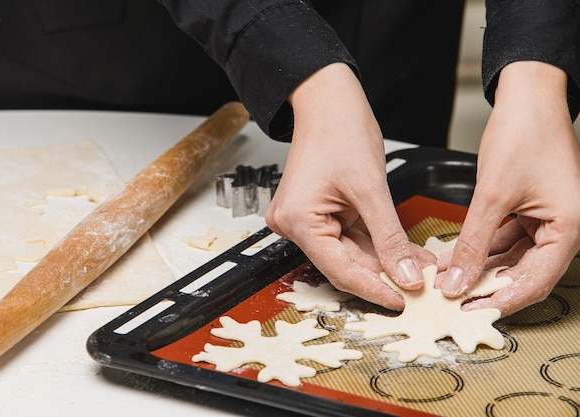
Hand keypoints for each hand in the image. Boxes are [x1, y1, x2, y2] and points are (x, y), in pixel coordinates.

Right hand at [265, 63, 435, 310]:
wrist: (329, 102)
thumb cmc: (339, 130)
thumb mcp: (370, 189)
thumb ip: (389, 238)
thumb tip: (406, 275)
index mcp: (297, 220)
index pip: (339, 270)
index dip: (374, 289)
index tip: (402, 302)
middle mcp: (295, 225)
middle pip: (344, 263)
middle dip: (384, 274)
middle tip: (419, 285)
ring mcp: (306, 220)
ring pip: (351, 252)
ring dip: (386, 260)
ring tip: (419, 268)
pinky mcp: (320, 214)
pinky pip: (351, 237)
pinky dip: (378, 244)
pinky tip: (405, 252)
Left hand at [436, 61, 579, 315]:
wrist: (527, 96)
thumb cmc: (524, 134)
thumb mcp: (492, 195)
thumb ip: (473, 243)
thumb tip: (456, 281)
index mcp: (570, 228)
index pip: (535, 282)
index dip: (502, 301)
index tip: (470, 313)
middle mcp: (564, 229)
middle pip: (524, 274)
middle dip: (488, 288)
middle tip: (454, 303)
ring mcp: (547, 220)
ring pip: (512, 258)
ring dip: (481, 269)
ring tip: (448, 283)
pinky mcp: (530, 210)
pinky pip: (505, 238)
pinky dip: (482, 248)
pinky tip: (455, 257)